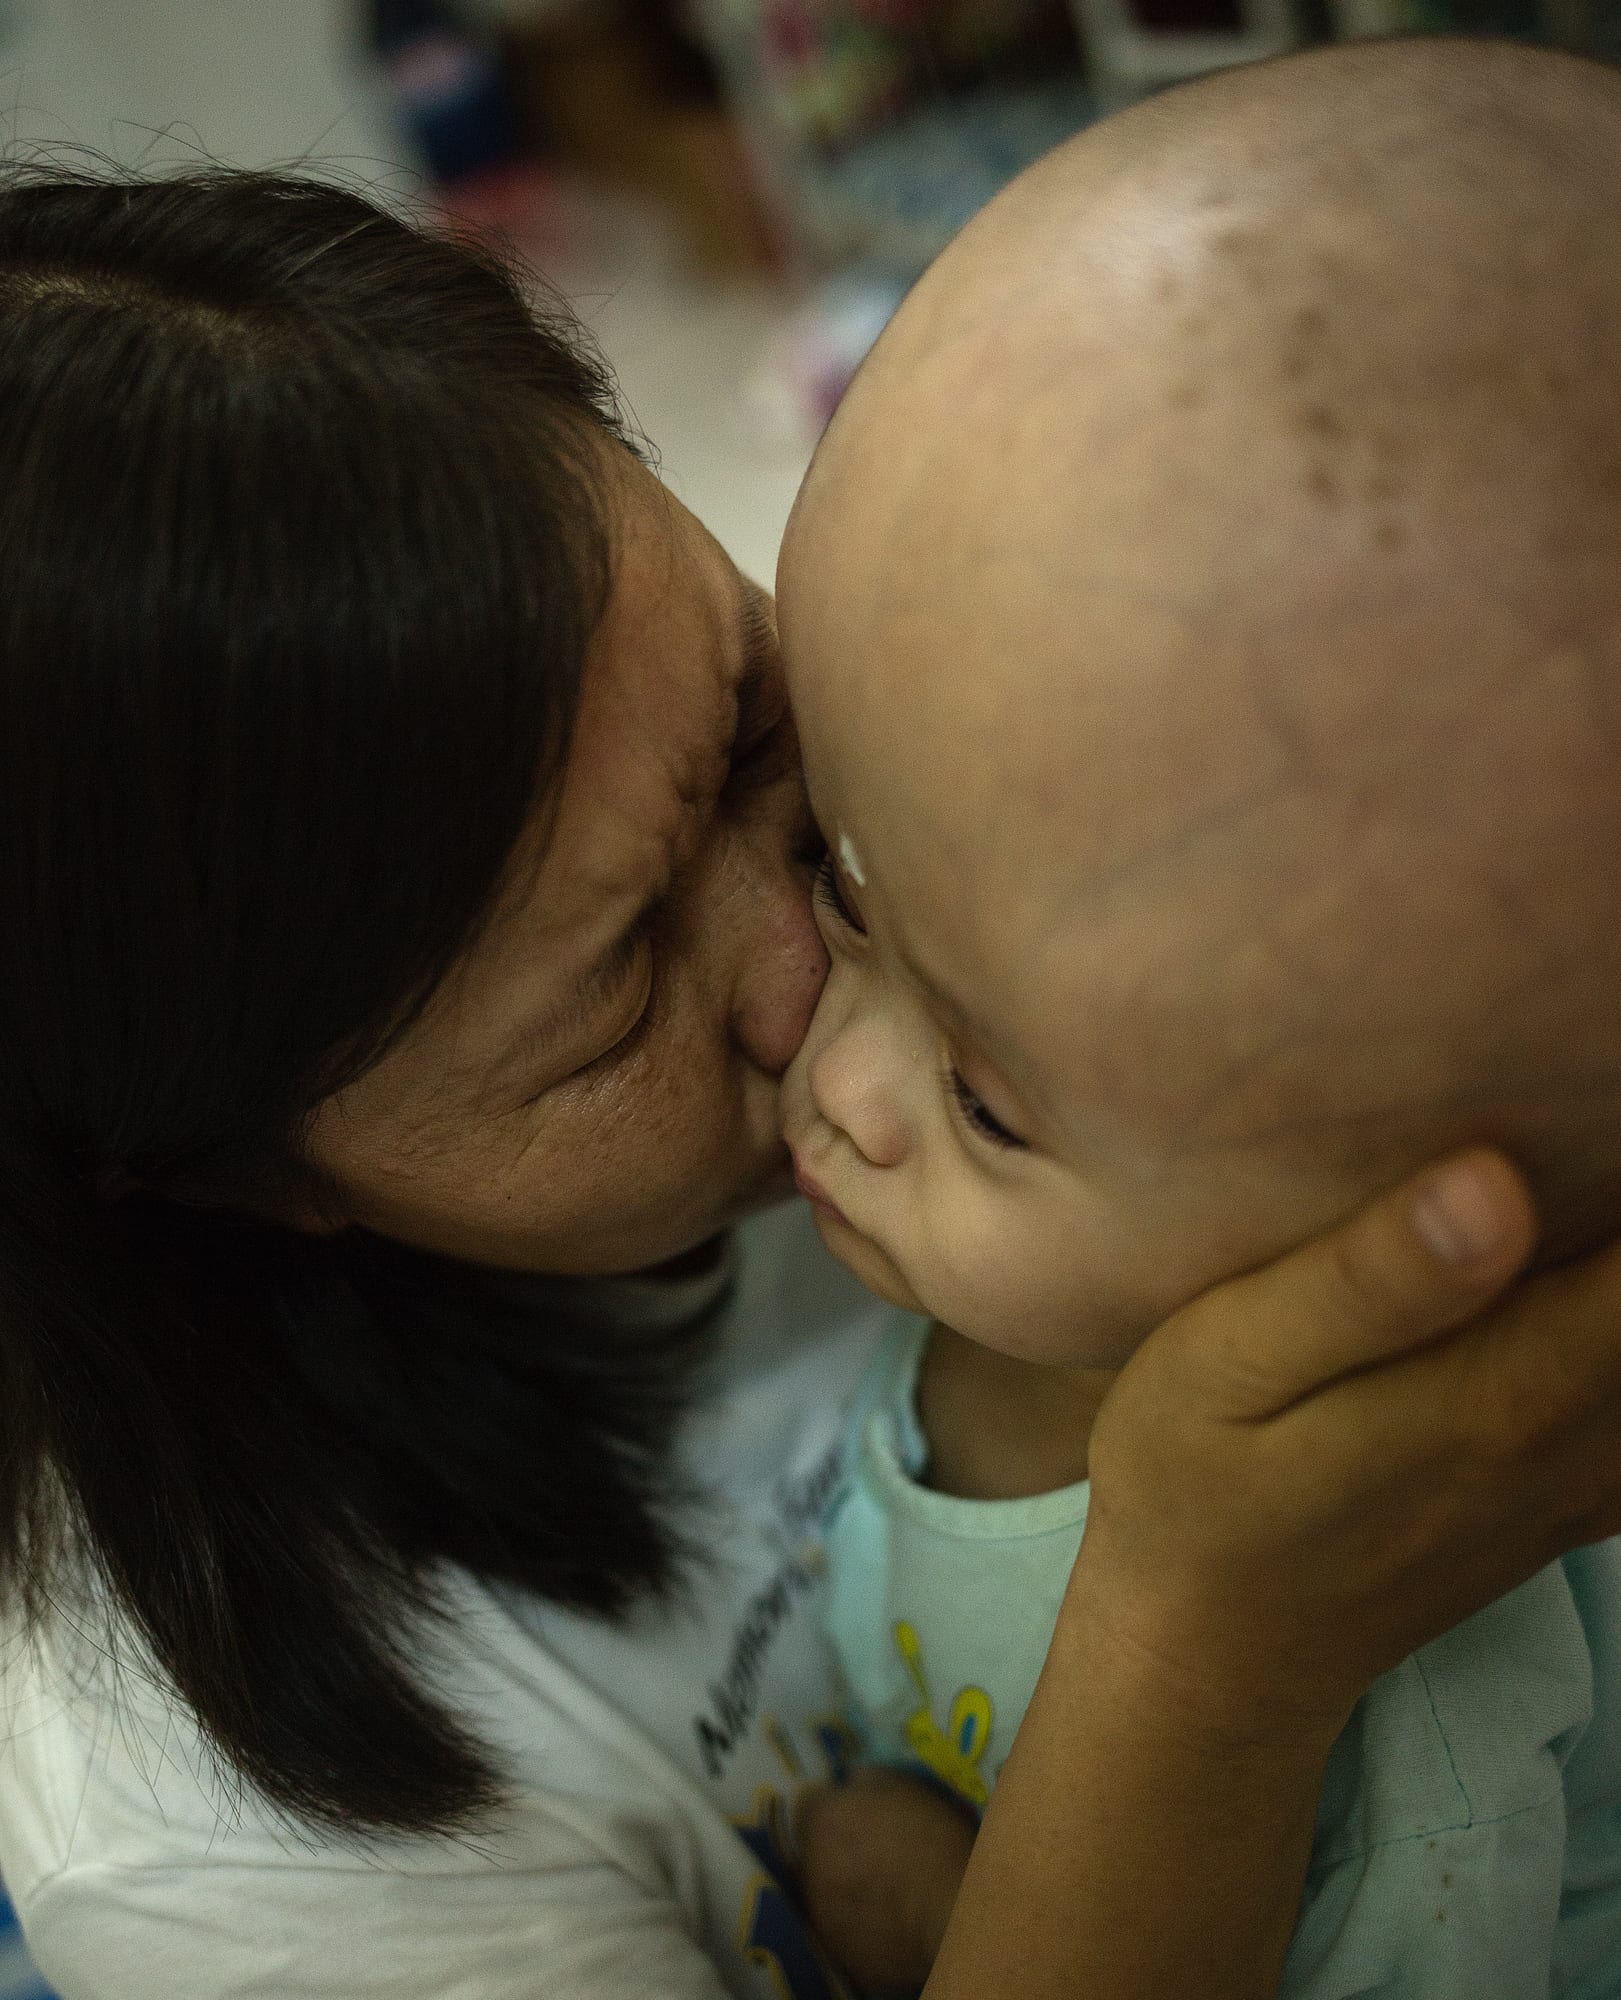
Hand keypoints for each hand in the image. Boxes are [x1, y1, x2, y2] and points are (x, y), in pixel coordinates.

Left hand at [796, 1767, 976, 1995]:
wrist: (957, 1916)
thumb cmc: (935, 1841)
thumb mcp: (903, 1786)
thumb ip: (864, 1781)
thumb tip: (850, 1785)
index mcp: (824, 1821)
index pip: (807, 1805)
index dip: (831, 1808)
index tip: (852, 1815)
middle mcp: (810, 1869)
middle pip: (810, 1853)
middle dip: (831, 1851)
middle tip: (869, 1856)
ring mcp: (822, 1918)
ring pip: (821, 1896)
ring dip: (841, 1891)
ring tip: (881, 1895)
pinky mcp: (841, 1958)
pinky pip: (842, 1935)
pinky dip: (858, 1929)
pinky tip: (888, 1927)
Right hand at [1073, 1146, 1620, 1739]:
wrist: (1213, 1658)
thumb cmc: (1191, 1488)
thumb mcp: (1224, 1368)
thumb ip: (1362, 1284)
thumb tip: (1500, 1184)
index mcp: (1502, 1391)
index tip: (1576, 1076)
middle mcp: (1571, 1439)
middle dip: (1620, 1199)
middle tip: (1566, 1092)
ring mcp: (1578, 1482)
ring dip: (1617, 1271)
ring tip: (1574, 1174)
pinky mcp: (1564, 1502)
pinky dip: (1619, 1346)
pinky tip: (1568, 1289)